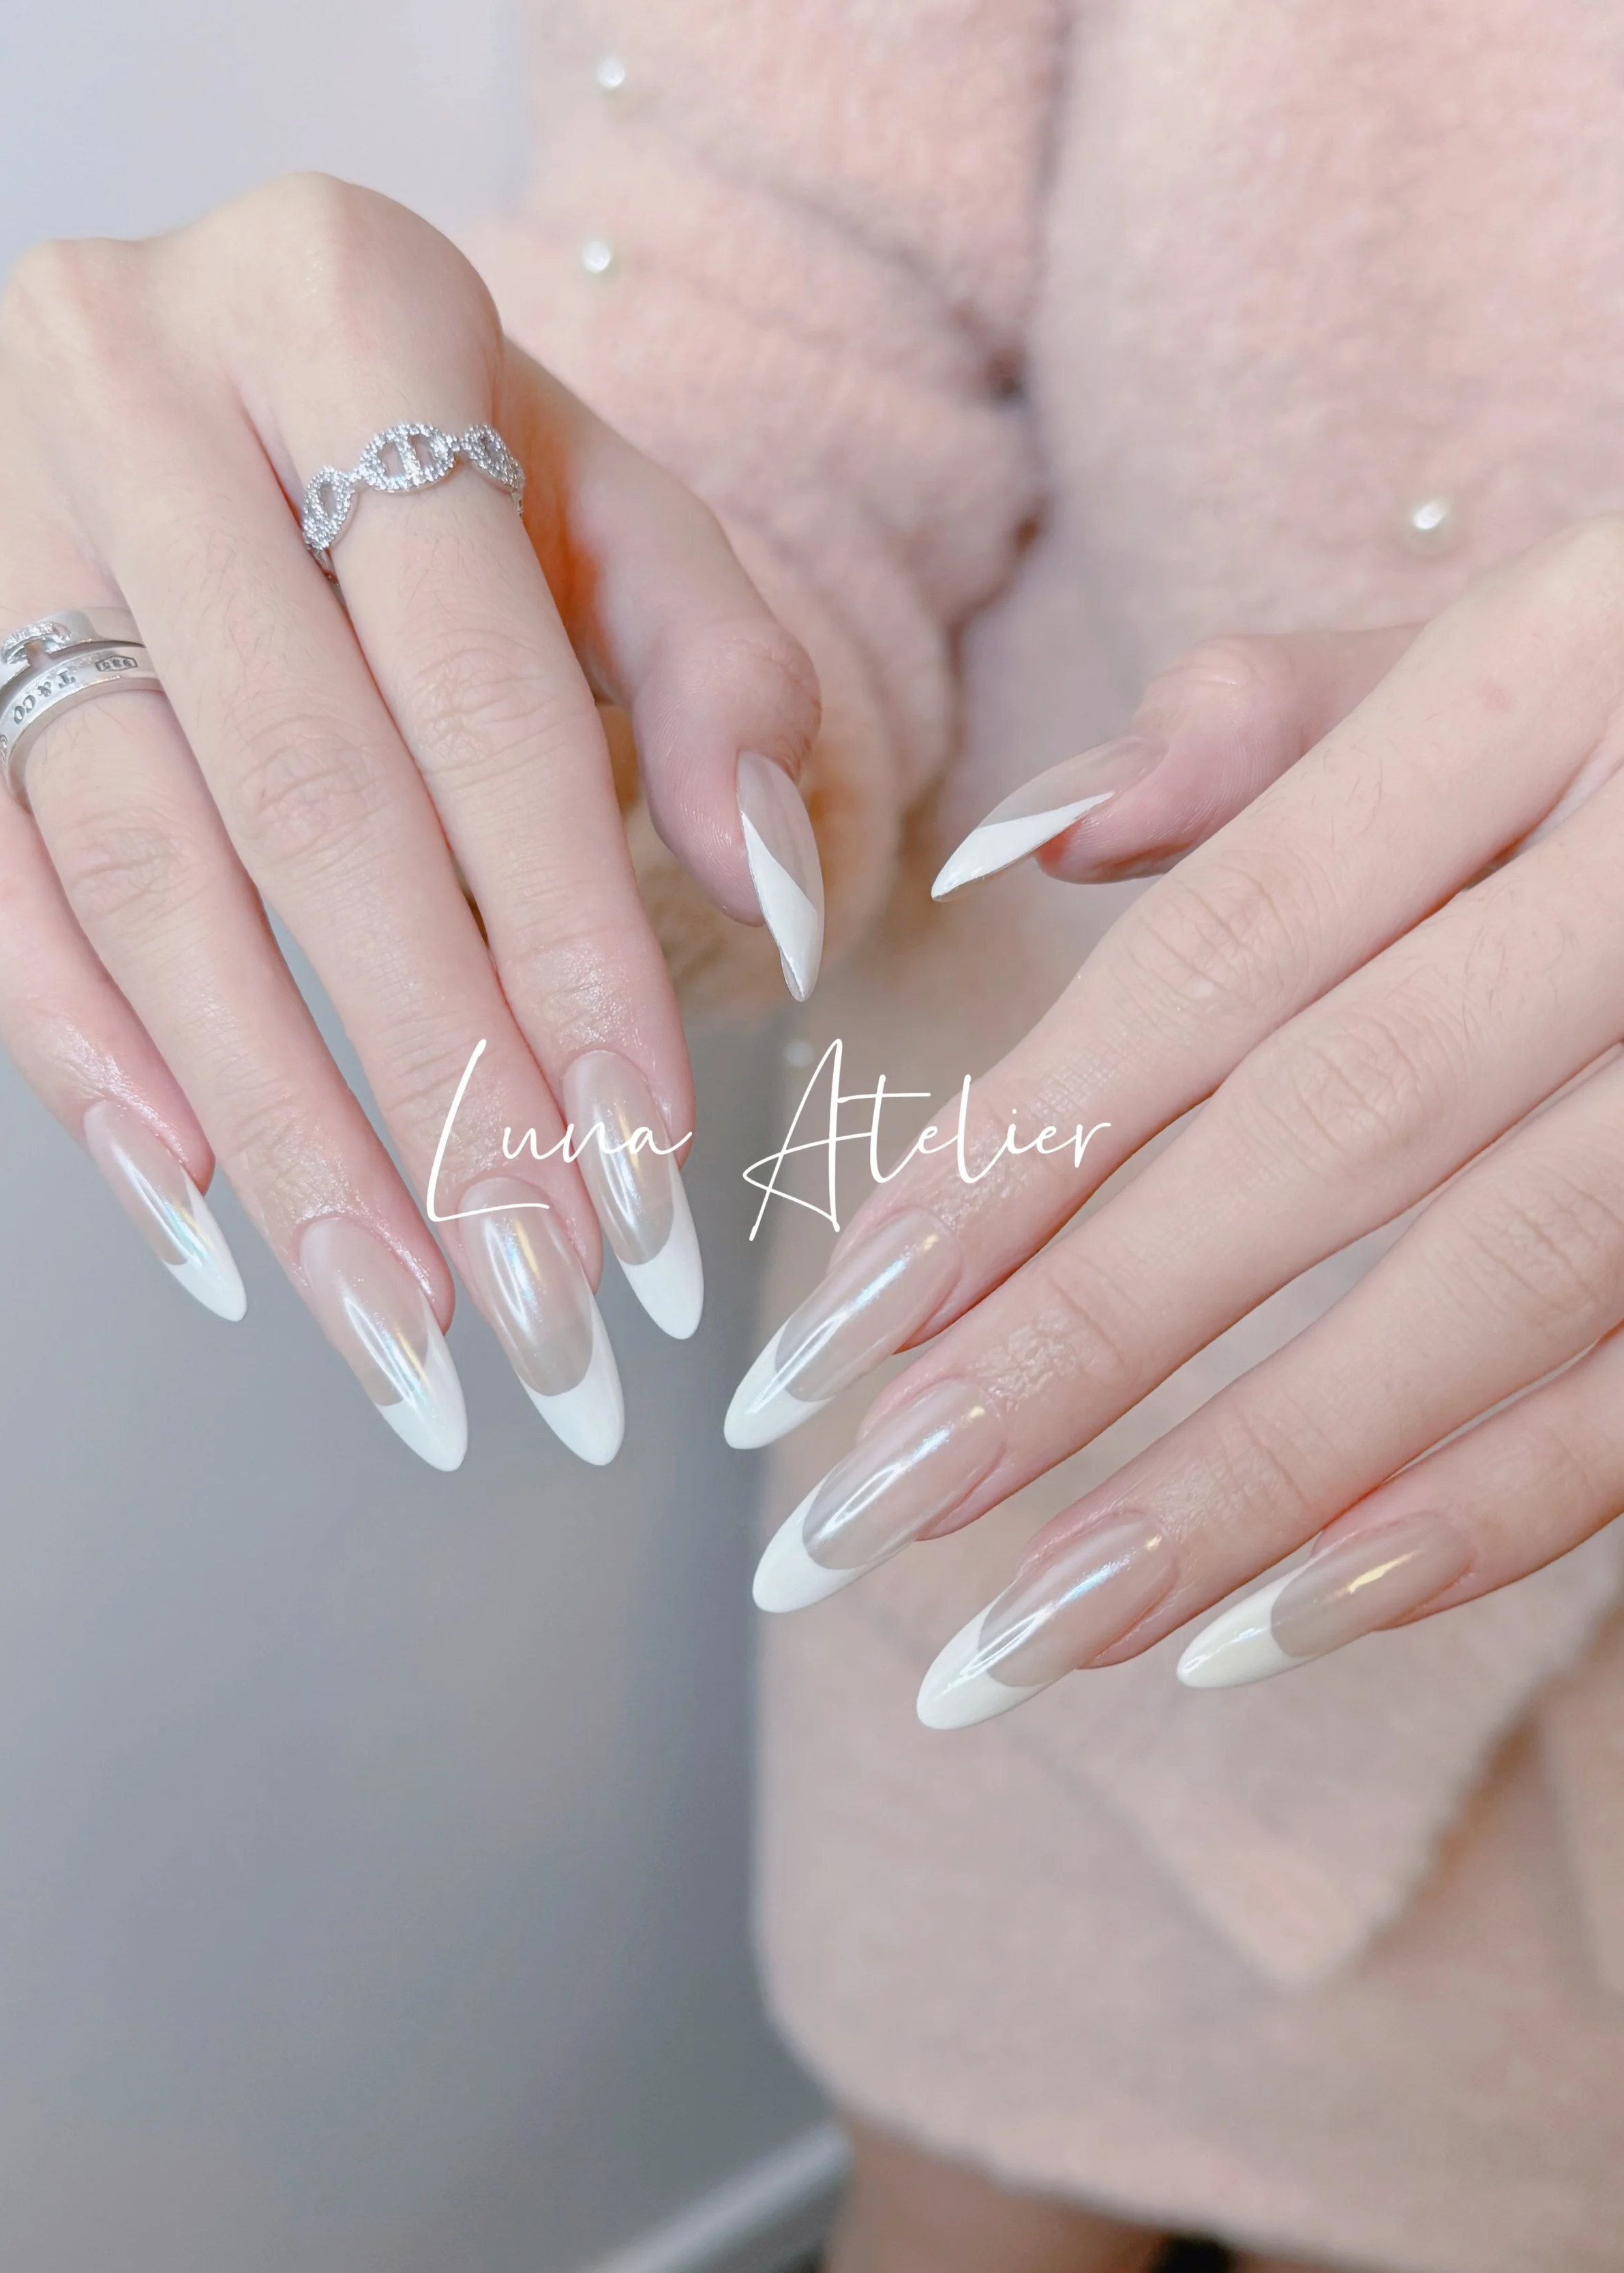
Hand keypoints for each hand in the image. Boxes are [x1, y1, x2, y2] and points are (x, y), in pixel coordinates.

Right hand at [0, 176, 824, 1467]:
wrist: (221, 357)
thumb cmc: (442, 455)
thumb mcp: (610, 509)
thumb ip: (719, 673)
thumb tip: (768, 894)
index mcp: (342, 305)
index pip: (482, 693)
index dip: (569, 939)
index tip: (641, 1153)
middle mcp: (127, 377)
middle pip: (307, 805)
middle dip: (435, 1081)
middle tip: (538, 1289)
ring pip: (139, 875)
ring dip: (278, 1125)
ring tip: (398, 1316)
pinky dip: (84, 1059)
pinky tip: (199, 1213)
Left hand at [735, 518, 1623, 1720]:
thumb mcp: (1505, 641)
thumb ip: (1270, 718)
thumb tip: (1028, 842)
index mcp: (1549, 679)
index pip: (1218, 952)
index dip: (1024, 1140)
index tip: (842, 1317)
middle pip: (1330, 1133)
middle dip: (1083, 1344)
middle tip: (865, 1511)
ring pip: (1494, 1282)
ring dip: (1247, 1482)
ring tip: (1027, 1627)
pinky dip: (1483, 1511)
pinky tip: (1282, 1622)